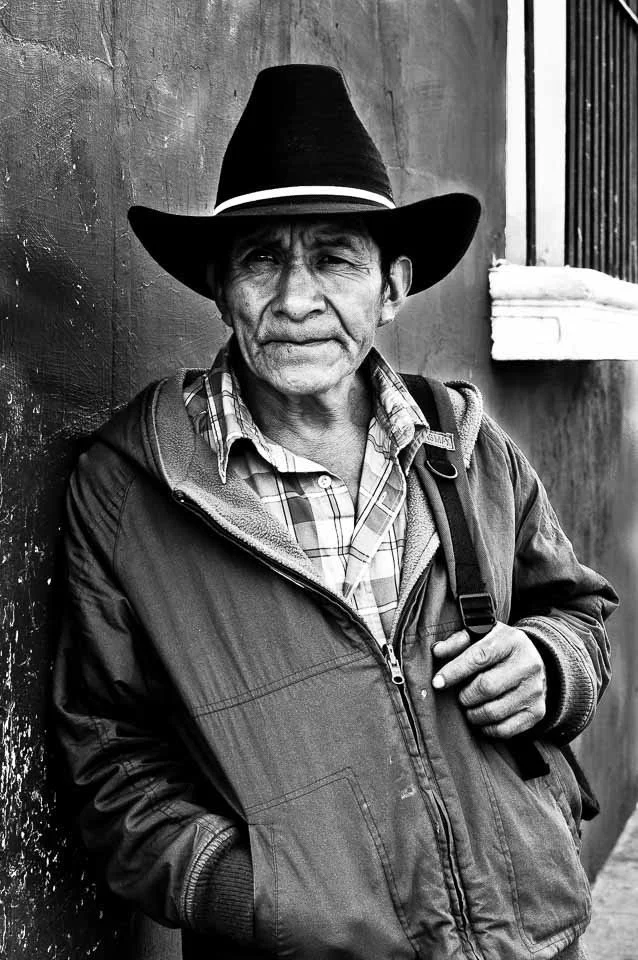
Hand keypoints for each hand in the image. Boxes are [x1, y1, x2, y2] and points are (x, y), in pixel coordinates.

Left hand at [431, 622, 546, 737]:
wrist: (534, 662)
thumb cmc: (498, 649)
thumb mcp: (481, 636)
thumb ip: (457, 642)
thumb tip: (437, 651)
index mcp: (511, 640)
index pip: (479, 656)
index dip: (454, 671)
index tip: (437, 682)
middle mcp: (528, 664)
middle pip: (487, 687)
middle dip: (465, 695)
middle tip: (459, 696)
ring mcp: (535, 690)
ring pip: (494, 712)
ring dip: (473, 714)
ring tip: (469, 707)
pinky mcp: (537, 712)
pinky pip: (504, 730)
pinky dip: (486, 728)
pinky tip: (482, 718)